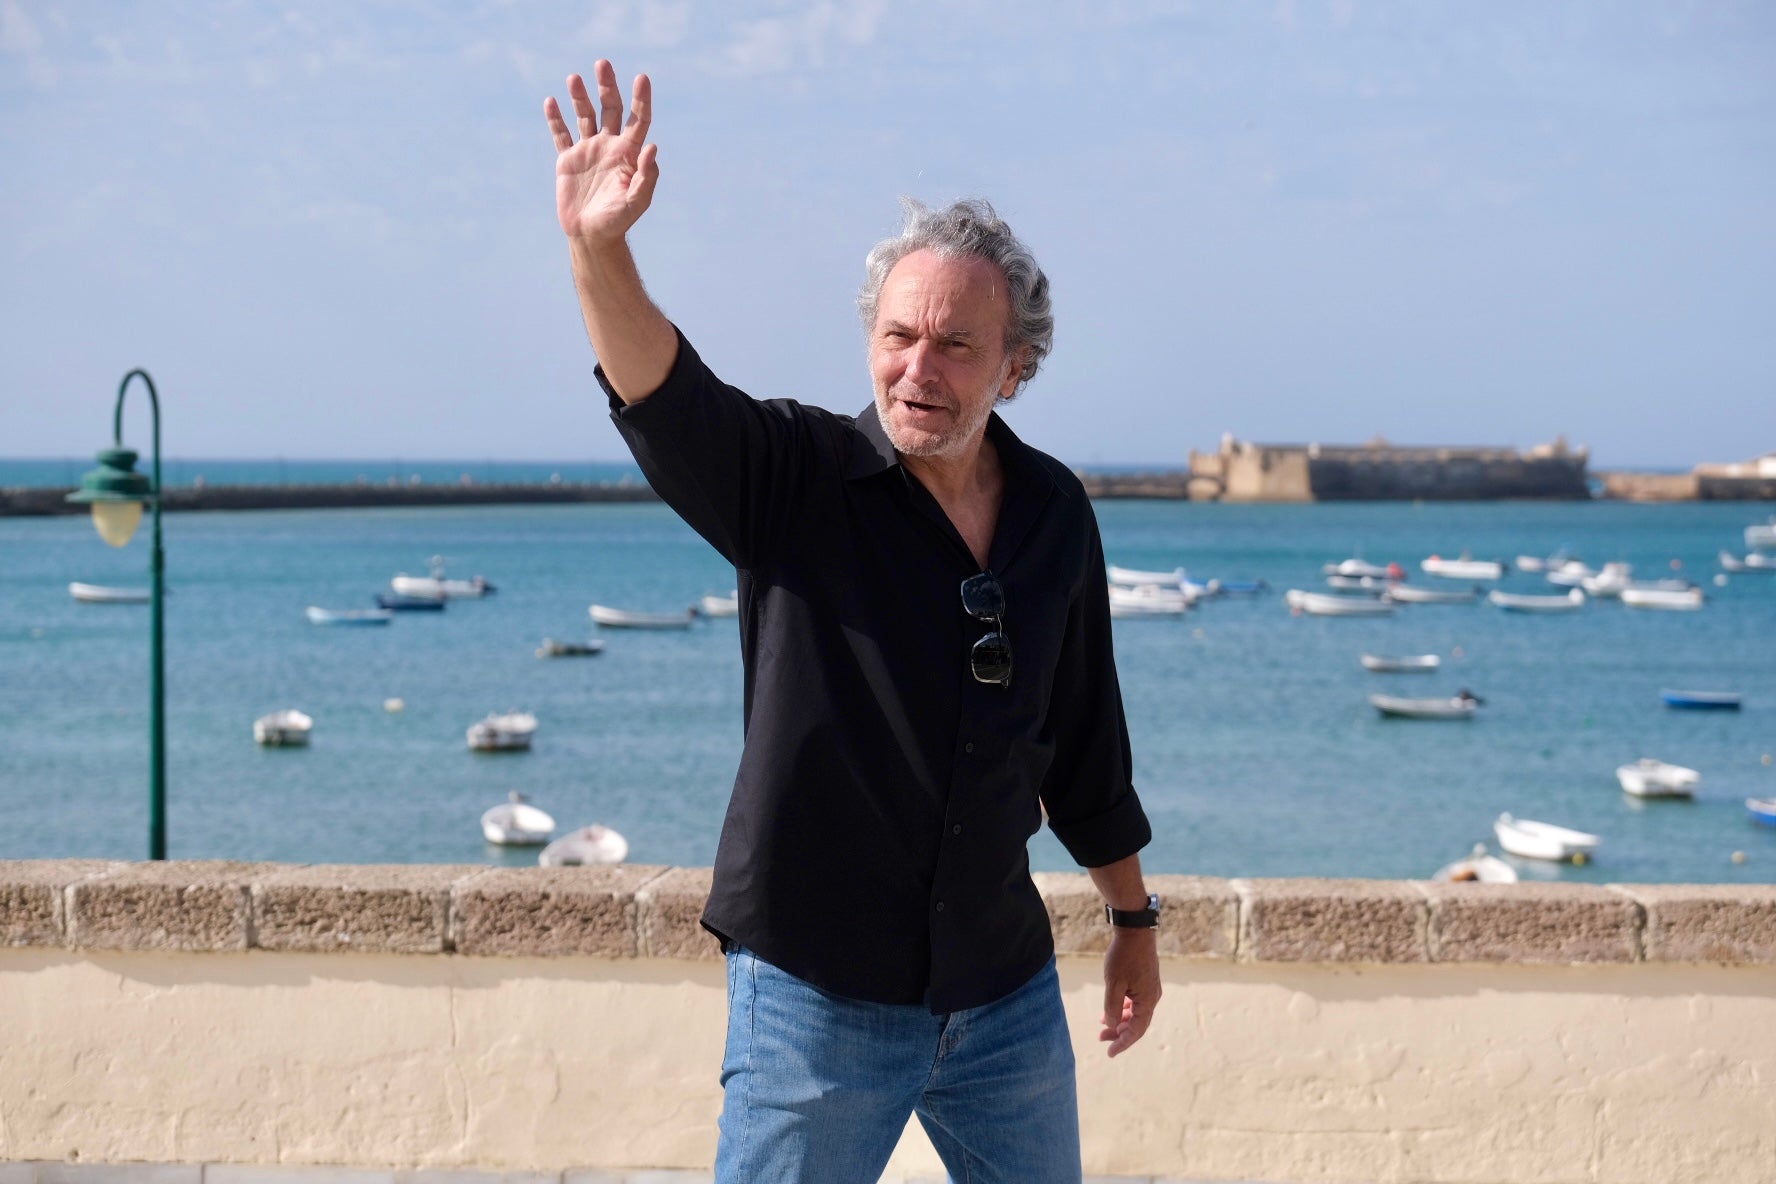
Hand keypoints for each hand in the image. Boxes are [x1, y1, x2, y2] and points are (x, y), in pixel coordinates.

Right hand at [545, 61, 658, 242]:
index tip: (641, 78)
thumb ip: (646, 176)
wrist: (591, 236)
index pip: (637, 119)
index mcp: (628, 153)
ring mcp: (588, 151)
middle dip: (607, 86)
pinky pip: (561, 134)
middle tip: (603, 64)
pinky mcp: (567, 160)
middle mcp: (609, 146)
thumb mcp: (636, 202)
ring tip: (574, 78)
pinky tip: (551, 102)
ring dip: (580, 96)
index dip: (640, 99)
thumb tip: (652, 147)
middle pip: (610, 108)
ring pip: (585, 116)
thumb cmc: (618, 222)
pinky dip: (555, 118)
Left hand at [1099, 928, 1160, 1057]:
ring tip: (1102, 1024)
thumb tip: (1111, 1024)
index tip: (1109, 1053)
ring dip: (1120, 1020)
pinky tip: (1111, 1008)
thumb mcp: (1114, 983)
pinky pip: (1135, 1002)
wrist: (1135, 931)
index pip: (1136, 1031)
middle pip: (1136, 1023)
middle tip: (1101, 1038)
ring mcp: (1149, 988)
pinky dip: (1123, 1008)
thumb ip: (1112, 1007)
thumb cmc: (1124, 956)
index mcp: (1147, 1001)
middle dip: (1119, 1033)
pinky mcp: (1145, 980)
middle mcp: (1152, 997)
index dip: (1123, 1043)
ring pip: (1135, 1013)